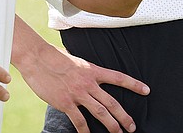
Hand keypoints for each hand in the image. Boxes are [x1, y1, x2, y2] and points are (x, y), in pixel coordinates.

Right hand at [20, 45, 146, 132]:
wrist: (36, 57)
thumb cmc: (53, 56)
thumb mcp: (74, 59)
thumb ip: (84, 70)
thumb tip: (88, 75)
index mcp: (92, 70)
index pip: (118, 77)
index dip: (134, 84)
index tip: (146, 90)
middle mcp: (88, 83)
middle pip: (112, 102)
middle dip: (124, 117)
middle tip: (132, 127)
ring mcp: (77, 94)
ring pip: (100, 113)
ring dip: (112, 125)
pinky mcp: (65, 103)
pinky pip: (80, 121)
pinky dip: (85, 131)